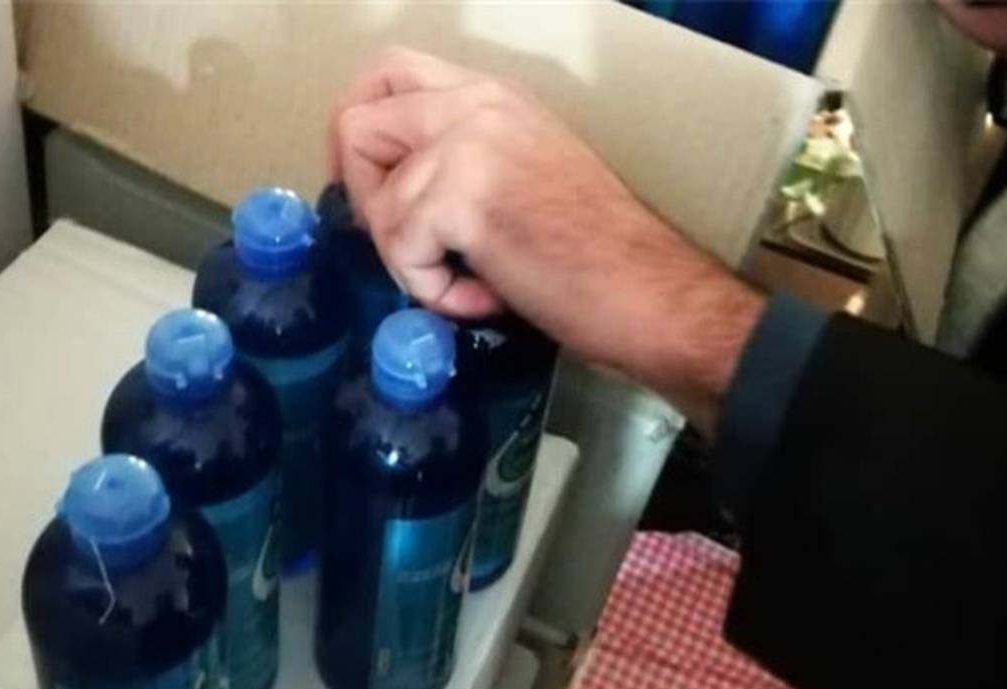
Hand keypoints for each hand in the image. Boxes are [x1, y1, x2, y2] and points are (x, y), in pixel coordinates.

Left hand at [330, 47, 763, 431]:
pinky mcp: (460, 198)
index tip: (372, 186)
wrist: (649, 291)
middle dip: (362, 194)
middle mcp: (475, 104)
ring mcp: (466, 145)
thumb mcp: (528, 169)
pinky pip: (399, 250)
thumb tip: (395, 182)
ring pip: (375, 203)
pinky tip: (481, 297)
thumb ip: (464, 154)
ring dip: (411, 260)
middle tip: (405, 241)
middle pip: (356, 123)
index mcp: (492, 95)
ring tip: (469, 282)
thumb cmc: (599, 250)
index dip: (360, 132)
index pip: (389, 73)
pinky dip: (432, 290)